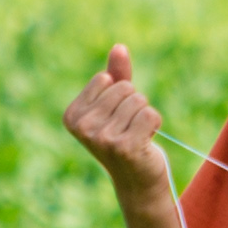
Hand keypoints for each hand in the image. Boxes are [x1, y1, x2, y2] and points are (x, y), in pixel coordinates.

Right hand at [64, 43, 170, 192]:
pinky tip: (146, 141)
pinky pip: (150, 114)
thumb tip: (119, 47)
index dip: (119, 95)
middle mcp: (82, 128)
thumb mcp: (118, 104)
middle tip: (129, 129)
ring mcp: (102, 138)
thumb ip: (117, 75)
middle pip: (123, 88)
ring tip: (137, 136)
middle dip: (134, 105)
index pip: (106, 78)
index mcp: (72, 116)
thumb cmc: (126, 138)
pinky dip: (155, 124)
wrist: (138, 180)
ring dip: (145, 116)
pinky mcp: (125, 146)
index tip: (115, 119)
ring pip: (138, 100)